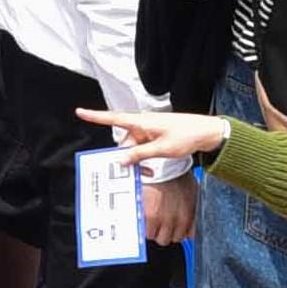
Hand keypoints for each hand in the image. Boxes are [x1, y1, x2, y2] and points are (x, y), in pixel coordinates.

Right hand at [88, 104, 232, 170]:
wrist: (206, 132)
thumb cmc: (186, 135)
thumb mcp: (162, 149)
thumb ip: (139, 154)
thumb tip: (120, 159)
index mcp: (142, 121)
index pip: (114, 118)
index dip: (96, 116)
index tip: (80, 112)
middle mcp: (143, 124)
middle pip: (124, 142)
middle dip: (125, 158)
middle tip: (130, 174)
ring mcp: (149, 131)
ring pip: (133, 148)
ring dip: (136, 162)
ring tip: (146, 175)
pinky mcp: (156, 137)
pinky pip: (143, 149)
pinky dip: (143, 159)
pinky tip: (149, 171)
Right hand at [142, 174, 197, 247]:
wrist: (161, 165)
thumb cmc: (176, 176)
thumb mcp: (192, 193)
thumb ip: (192, 211)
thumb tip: (192, 227)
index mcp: (190, 215)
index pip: (188, 236)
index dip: (180, 231)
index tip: (175, 227)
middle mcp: (178, 220)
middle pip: (172, 239)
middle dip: (167, 231)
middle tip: (162, 221)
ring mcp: (164, 219)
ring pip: (159, 238)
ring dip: (156, 232)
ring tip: (154, 219)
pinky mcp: (150, 217)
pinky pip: (148, 233)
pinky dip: (146, 228)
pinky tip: (147, 218)